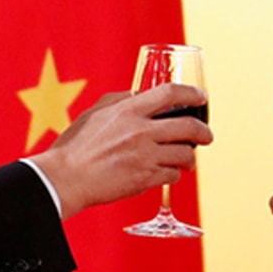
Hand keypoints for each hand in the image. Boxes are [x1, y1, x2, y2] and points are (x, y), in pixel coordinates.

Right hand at [28, 83, 211, 216]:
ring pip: (185, 154)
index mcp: (128, 110)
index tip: (200, 97)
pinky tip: (165, 173)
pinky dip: (172, 174)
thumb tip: (138, 94)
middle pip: (188, 126)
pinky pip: (172, 175)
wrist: (65, 178)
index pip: (170, 93)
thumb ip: (120, 100)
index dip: (191, 93)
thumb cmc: (75, 146)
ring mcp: (145, 156)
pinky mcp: (145, 178)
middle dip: (204, 132)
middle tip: (207, 136)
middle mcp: (141, 131)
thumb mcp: (95, 113)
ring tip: (185, 160)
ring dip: (189, 157)